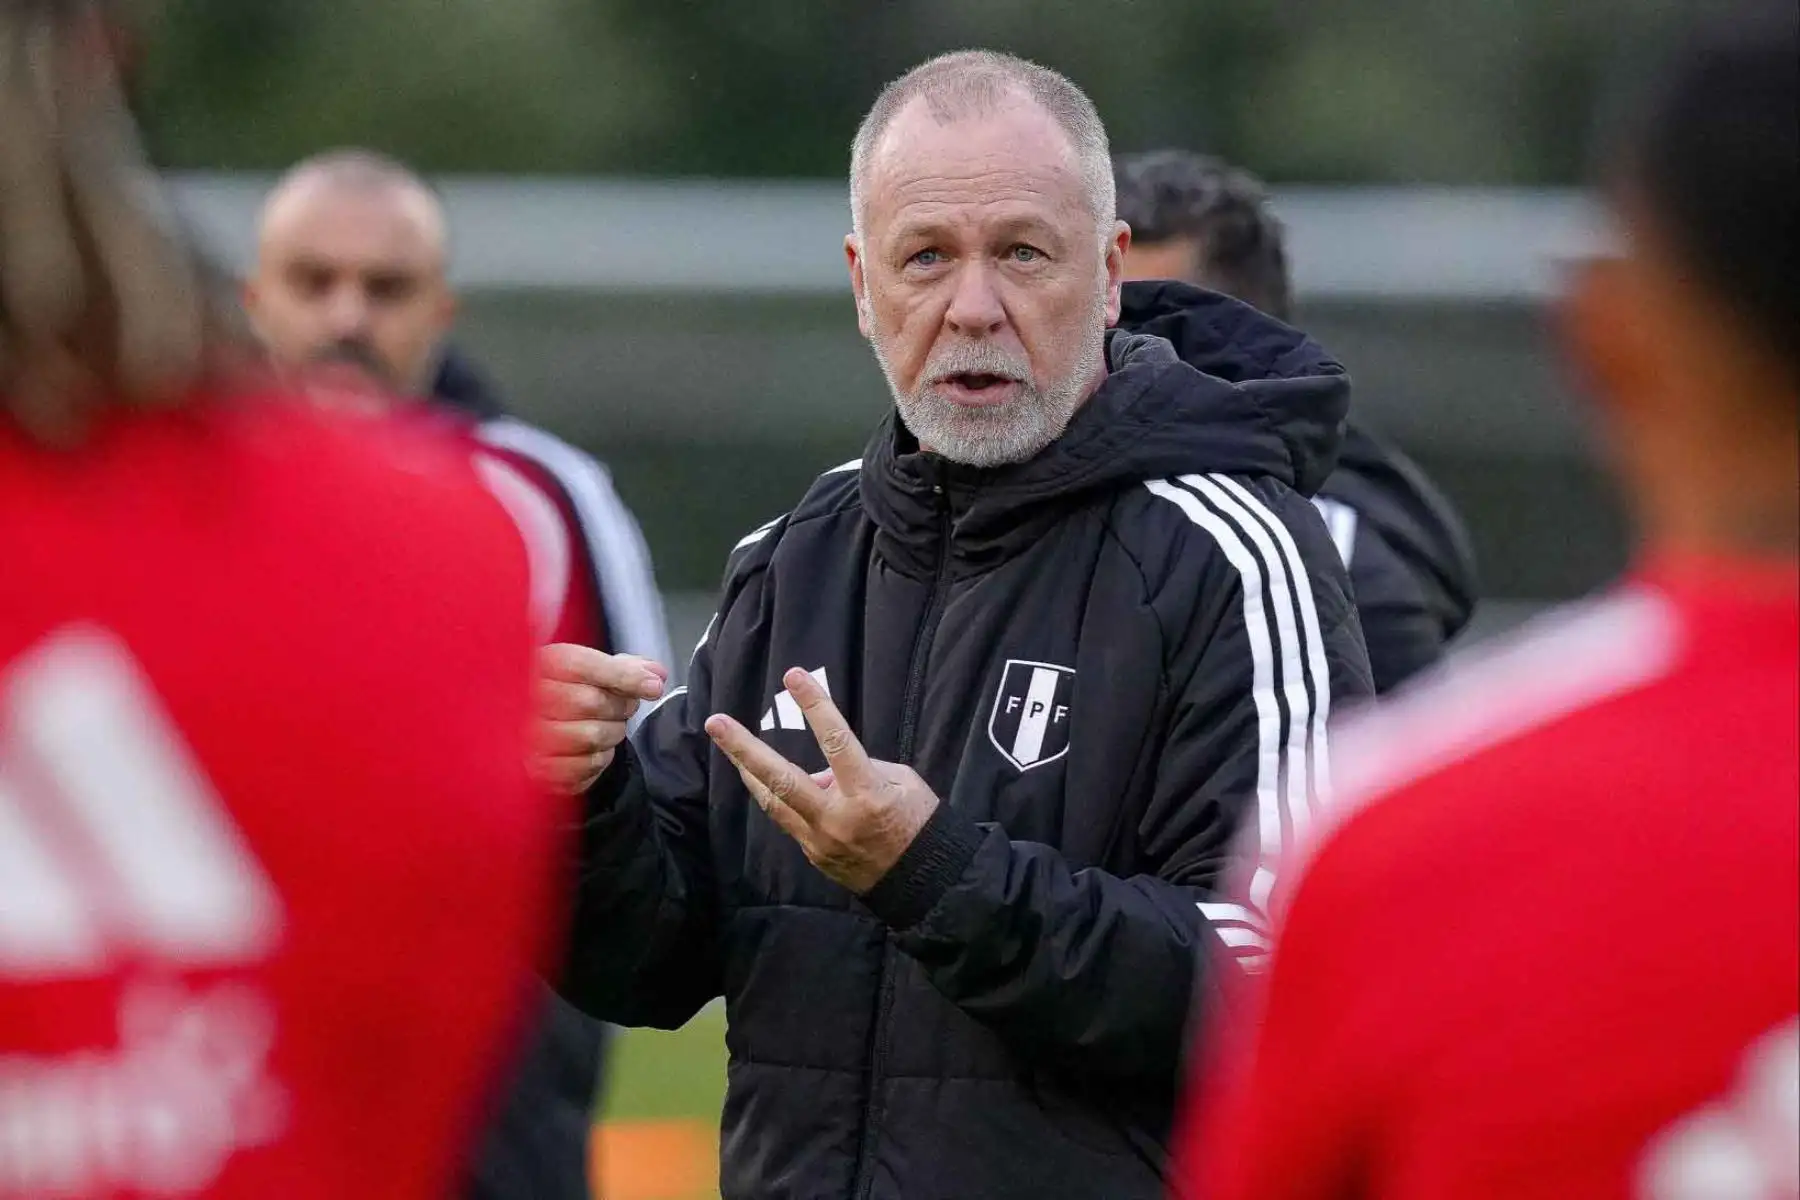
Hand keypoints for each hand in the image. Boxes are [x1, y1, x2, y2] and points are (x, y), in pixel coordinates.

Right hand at [531, 645, 667, 793]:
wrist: (536, 726)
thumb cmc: (569, 693)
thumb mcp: (593, 670)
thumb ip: (625, 667)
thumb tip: (656, 674)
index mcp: (541, 664)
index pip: (583, 665)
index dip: (624, 676)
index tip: (653, 686)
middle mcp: (527, 698)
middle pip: (590, 701)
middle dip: (620, 707)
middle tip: (624, 708)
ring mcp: (528, 736)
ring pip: (591, 735)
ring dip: (612, 733)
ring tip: (607, 726)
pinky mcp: (538, 769)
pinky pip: (586, 766)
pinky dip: (601, 758)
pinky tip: (594, 748)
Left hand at [705, 667, 939, 894]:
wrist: (923, 883)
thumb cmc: (920, 824)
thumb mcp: (902, 782)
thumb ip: (858, 769)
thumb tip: (823, 771)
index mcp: (866, 793)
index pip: (835, 741)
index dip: (815, 706)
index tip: (794, 676)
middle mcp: (835, 817)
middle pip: (780, 779)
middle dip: (744, 748)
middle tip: (715, 723)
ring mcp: (819, 840)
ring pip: (773, 802)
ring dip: (749, 773)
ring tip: (729, 749)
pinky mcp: (813, 856)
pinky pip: (789, 820)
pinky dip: (779, 798)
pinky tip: (770, 783)